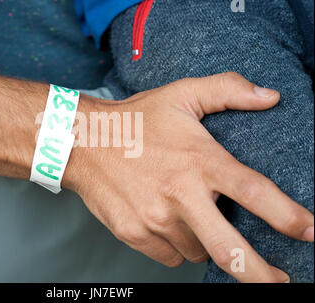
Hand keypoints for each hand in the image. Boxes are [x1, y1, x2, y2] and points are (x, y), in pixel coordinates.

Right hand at [64, 72, 313, 282]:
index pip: (254, 192)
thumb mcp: (181, 95)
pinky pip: (171, 255)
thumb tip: (272, 96)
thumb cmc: (135, 119)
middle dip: (261, 275)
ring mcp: (155, 220)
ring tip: (193, 217)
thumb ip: (228, 90)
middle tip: (280, 284)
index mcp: (199, 160)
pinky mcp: (135, 234)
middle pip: (231, 249)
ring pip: (199, 251)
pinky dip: (178, 246)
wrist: (82, 142)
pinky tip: (168, 222)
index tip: (312, 233)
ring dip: (206, 243)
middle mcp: (179, 195)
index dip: (289, 217)